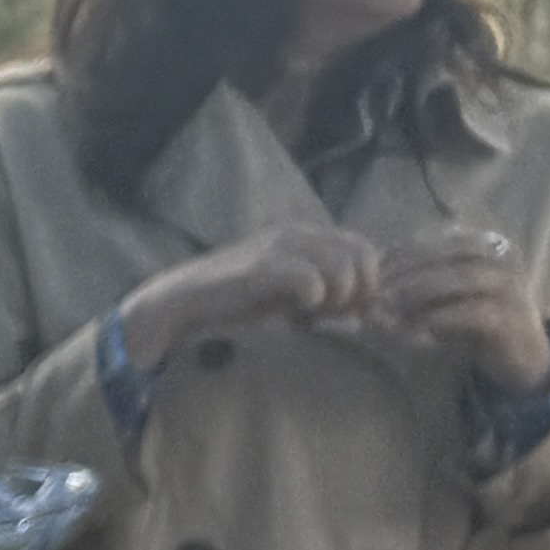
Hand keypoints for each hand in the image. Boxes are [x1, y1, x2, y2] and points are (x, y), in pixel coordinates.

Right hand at [119, 220, 383, 356]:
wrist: (182, 300)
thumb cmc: (234, 300)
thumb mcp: (285, 290)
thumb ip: (321, 288)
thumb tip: (361, 309)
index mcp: (307, 235)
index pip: (363, 247)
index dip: (367, 280)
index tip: (352, 311)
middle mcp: (298, 233)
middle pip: (361, 255)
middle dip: (358, 290)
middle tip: (337, 315)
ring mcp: (279, 247)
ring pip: (341, 265)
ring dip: (338, 296)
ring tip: (317, 313)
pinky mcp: (262, 267)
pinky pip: (310, 279)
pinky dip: (314, 298)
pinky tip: (299, 311)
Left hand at [370, 225, 549, 388]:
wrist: (520, 358)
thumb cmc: (475, 322)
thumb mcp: (447, 296)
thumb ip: (421, 281)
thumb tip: (373, 279)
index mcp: (489, 246)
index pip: (442, 238)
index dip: (405, 251)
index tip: (371, 269)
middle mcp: (503, 260)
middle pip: (450, 253)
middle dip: (408, 269)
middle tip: (373, 289)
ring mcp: (511, 288)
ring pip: (462, 278)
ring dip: (419, 291)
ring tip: (386, 308)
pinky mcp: (511, 319)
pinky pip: (472, 313)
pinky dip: (438, 318)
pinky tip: (411, 328)